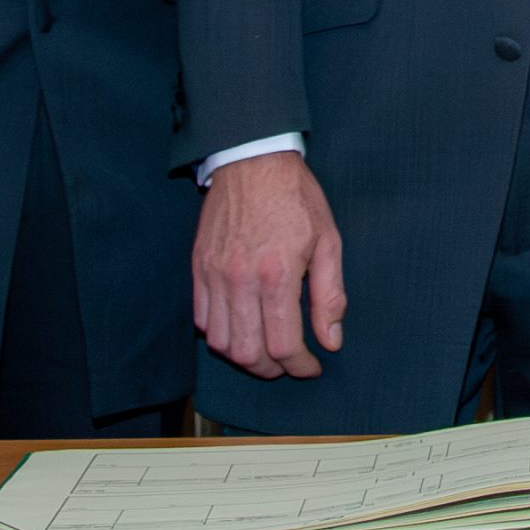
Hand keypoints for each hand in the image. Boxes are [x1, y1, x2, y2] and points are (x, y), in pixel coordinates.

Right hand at [192, 152, 345, 378]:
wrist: (252, 160)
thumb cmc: (296, 198)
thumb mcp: (328, 241)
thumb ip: (330, 295)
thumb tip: (331, 340)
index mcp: (277, 274)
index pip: (283, 345)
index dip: (300, 366)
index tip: (311, 366)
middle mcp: (241, 279)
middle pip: (248, 353)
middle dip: (273, 369)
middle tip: (289, 363)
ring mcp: (214, 275)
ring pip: (221, 342)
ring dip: (245, 357)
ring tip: (266, 350)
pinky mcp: (198, 268)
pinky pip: (201, 319)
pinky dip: (220, 334)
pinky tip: (241, 327)